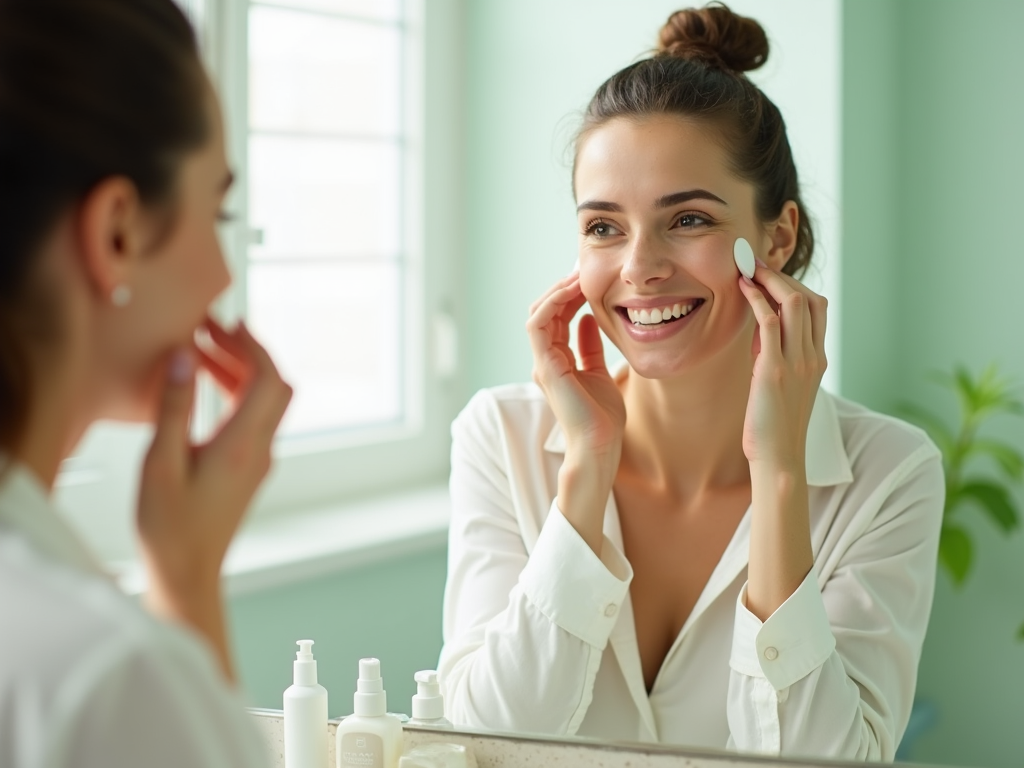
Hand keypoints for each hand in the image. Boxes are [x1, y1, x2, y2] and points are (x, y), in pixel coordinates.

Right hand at [136, 318, 291, 679]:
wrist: (187, 574)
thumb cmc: (170, 528)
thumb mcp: (161, 462)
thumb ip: (175, 406)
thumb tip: (186, 357)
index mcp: (243, 445)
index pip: (268, 378)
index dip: (252, 345)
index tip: (226, 324)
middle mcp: (259, 450)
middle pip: (272, 386)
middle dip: (246, 352)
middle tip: (211, 332)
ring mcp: (257, 461)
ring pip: (262, 403)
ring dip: (237, 373)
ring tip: (199, 353)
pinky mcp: (248, 470)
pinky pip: (251, 420)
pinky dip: (233, 395)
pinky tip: (203, 389)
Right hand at [526, 273, 624, 552]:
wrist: (599, 447)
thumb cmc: (603, 419)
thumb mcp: (601, 373)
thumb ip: (591, 348)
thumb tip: (589, 320)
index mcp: (557, 362)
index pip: (557, 318)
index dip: (570, 295)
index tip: (589, 277)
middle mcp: (546, 361)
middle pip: (546, 312)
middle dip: (563, 287)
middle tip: (583, 267)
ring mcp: (543, 364)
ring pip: (539, 314)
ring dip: (557, 291)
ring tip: (578, 274)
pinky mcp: (546, 367)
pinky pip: (539, 325)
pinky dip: (553, 304)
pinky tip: (573, 292)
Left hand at [737, 264, 827, 470]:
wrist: (778, 458)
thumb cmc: (773, 425)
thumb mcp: (780, 384)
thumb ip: (775, 355)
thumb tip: (761, 329)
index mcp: (818, 359)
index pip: (817, 308)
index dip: (794, 285)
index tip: (769, 275)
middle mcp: (813, 356)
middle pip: (808, 299)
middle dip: (781, 276)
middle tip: (756, 264)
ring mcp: (797, 362)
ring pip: (794, 303)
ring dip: (770, 280)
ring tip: (748, 269)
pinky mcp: (775, 370)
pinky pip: (769, 322)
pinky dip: (757, 298)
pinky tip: (743, 288)